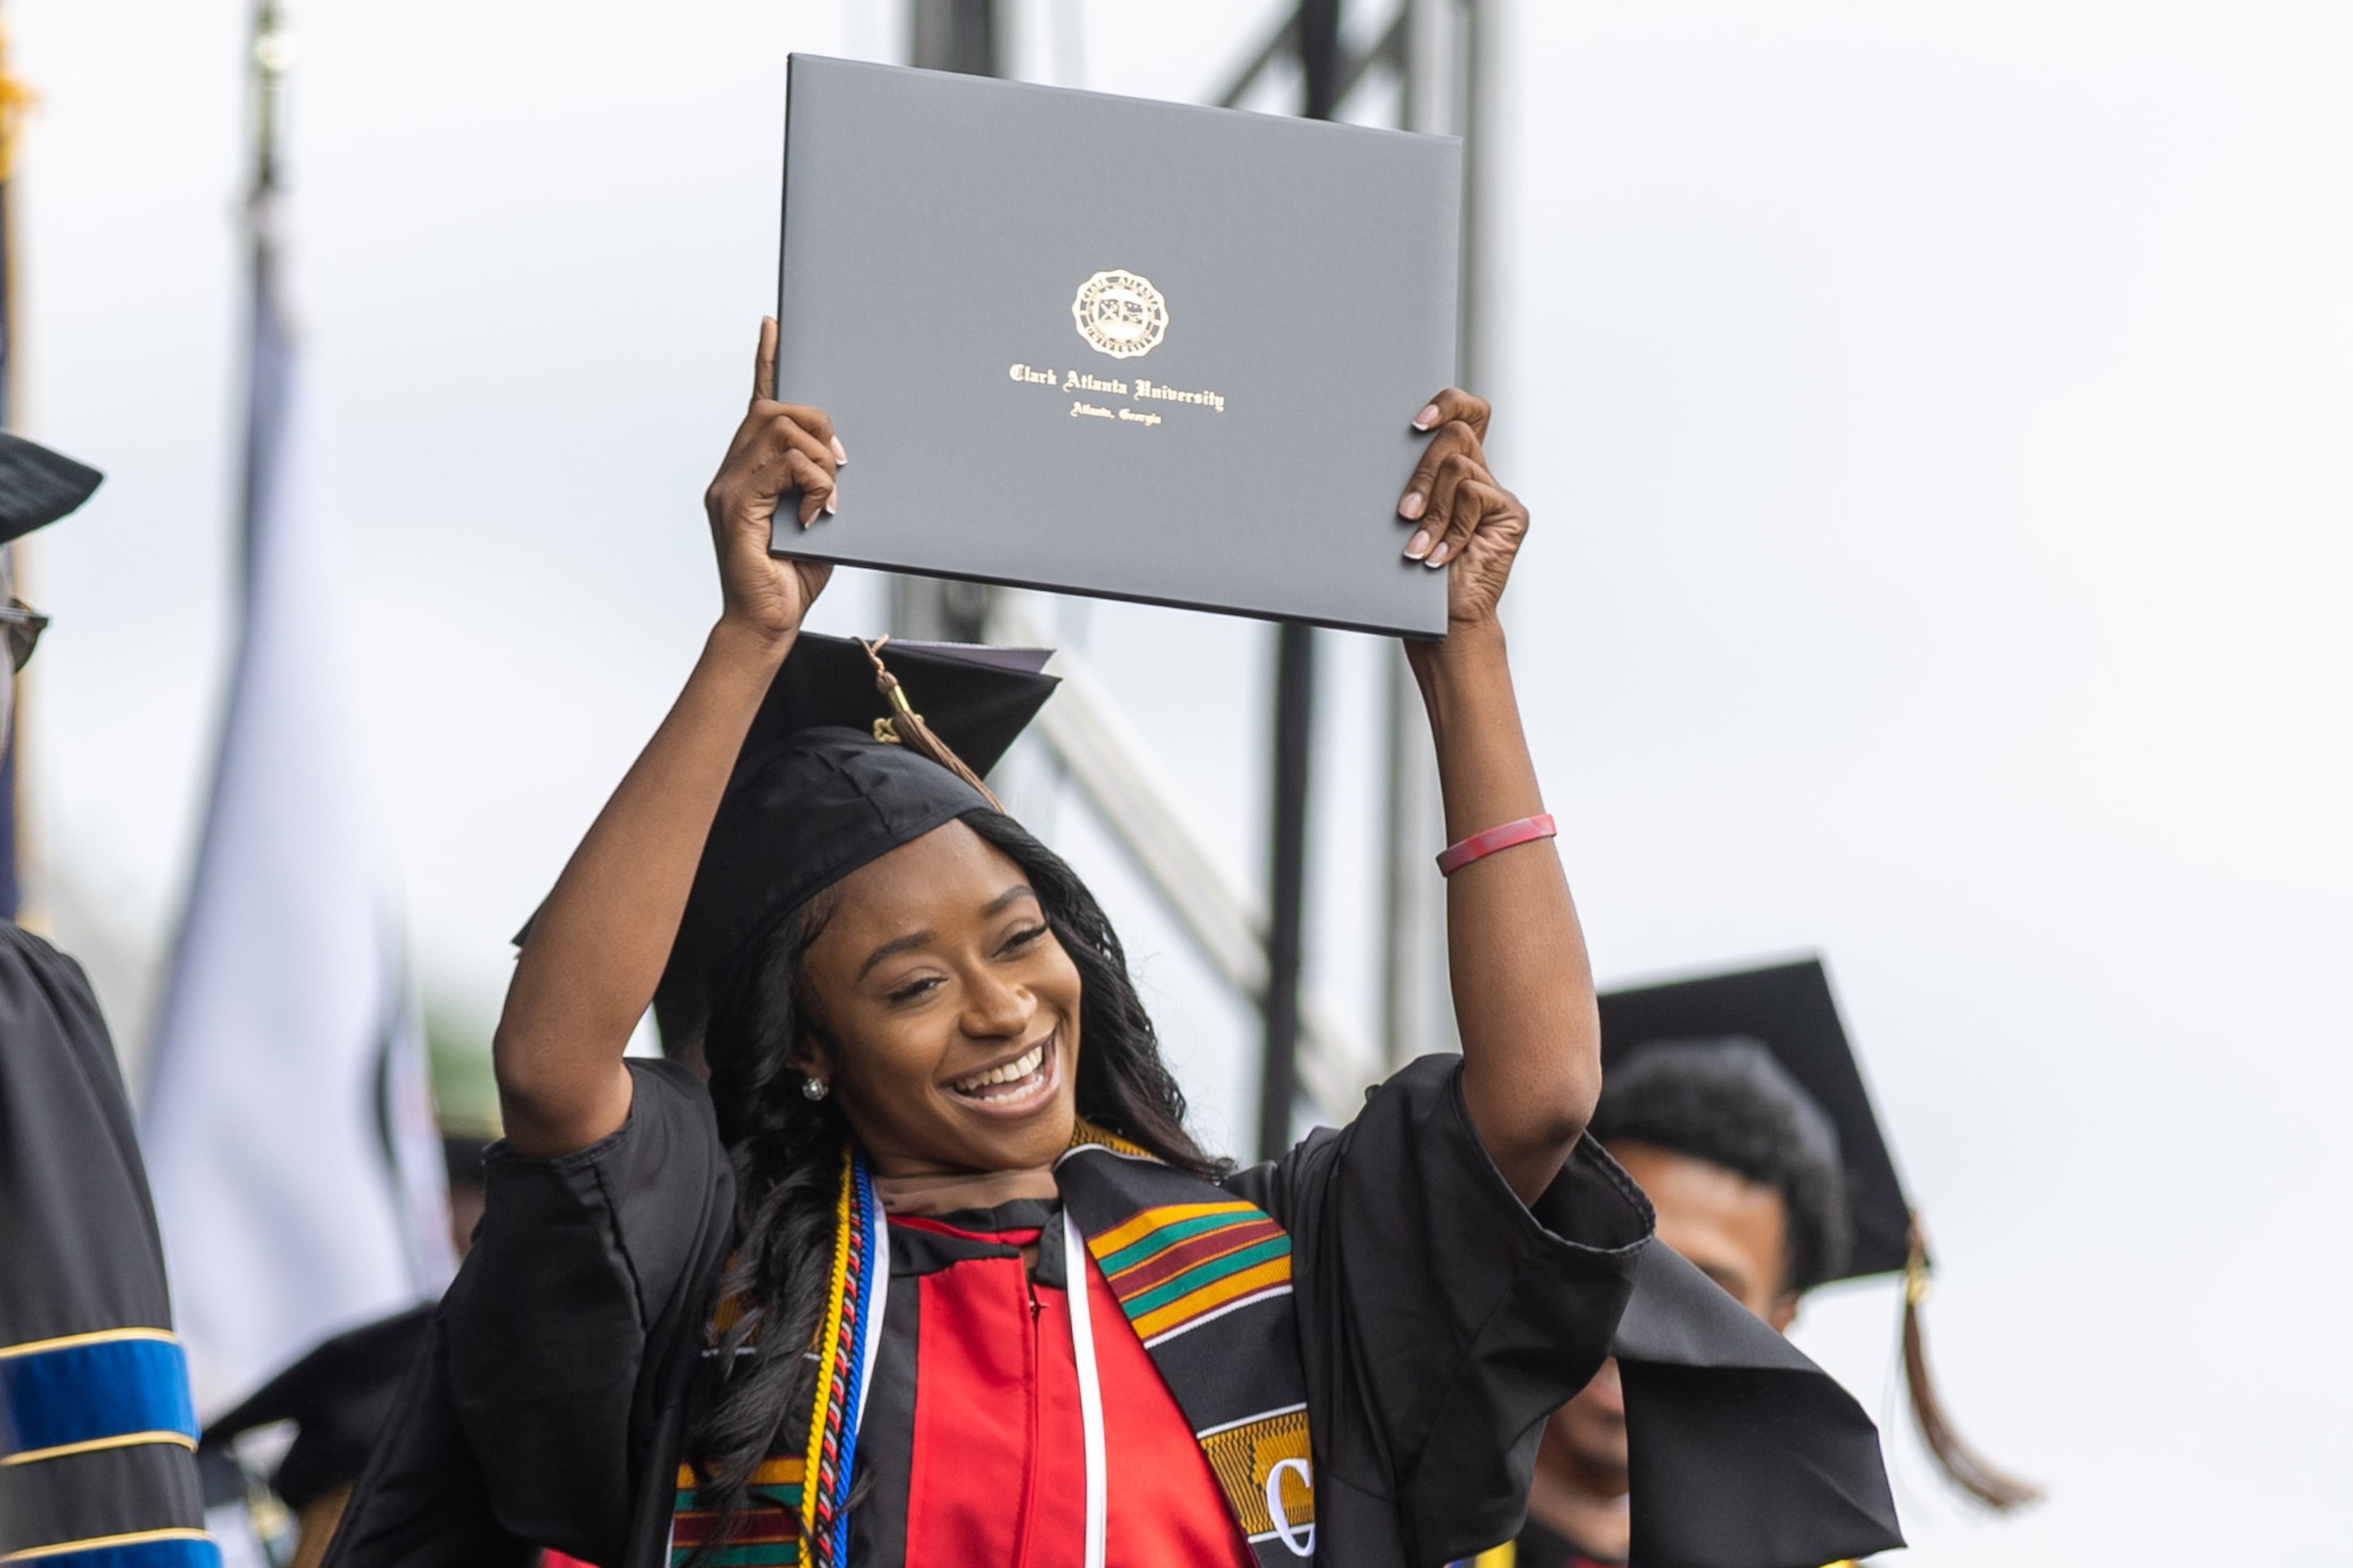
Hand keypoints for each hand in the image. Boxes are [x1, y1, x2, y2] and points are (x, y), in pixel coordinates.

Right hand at [703, 317, 841, 643]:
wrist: (767, 623)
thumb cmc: (794, 575)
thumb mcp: (819, 518)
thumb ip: (823, 483)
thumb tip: (844, 457)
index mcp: (749, 468)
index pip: (758, 403)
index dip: (767, 362)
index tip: (774, 325)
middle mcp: (732, 470)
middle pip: (775, 408)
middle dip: (817, 425)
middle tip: (841, 466)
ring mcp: (729, 486)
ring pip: (780, 429)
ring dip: (819, 458)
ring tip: (831, 497)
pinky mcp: (736, 505)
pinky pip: (784, 466)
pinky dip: (814, 484)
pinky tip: (819, 513)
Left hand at [1396, 389, 1528, 634]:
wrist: (1440, 623)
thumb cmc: (1411, 574)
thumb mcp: (1403, 518)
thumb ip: (1405, 482)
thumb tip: (1372, 444)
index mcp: (1454, 470)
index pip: (1465, 412)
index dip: (1446, 404)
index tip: (1415, 423)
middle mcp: (1480, 476)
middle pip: (1458, 432)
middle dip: (1422, 471)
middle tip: (1403, 512)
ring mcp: (1498, 495)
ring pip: (1459, 466)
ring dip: (1431, 508)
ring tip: (1417, 547)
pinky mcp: (1512, 515)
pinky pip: (1474, 496)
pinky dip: (1451, 528)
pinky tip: (1440, 556)